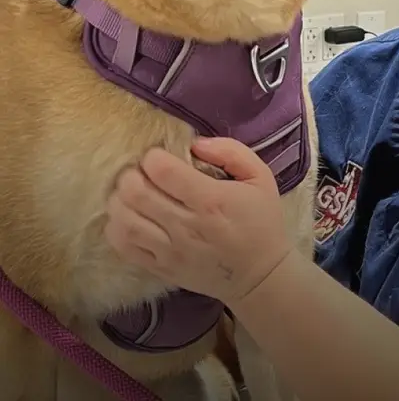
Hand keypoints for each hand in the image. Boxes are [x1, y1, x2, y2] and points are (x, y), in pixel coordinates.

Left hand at [104, 138, 294, 305]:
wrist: (260, 275)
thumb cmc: (261, 221)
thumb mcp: (260, 177)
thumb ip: (230, 151)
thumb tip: (195, 143)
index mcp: (210, 200)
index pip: (162, 171)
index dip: (153, 157)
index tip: (160, 156)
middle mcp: (186, 225)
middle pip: (136, 192)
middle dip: (131, 174)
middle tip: (141, 173)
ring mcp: (170, 250)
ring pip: (124, 220)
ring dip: (120, 199)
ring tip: (131, 193)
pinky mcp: (160, 268)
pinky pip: (124, 247)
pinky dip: (116, 227)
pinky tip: (128, 216)